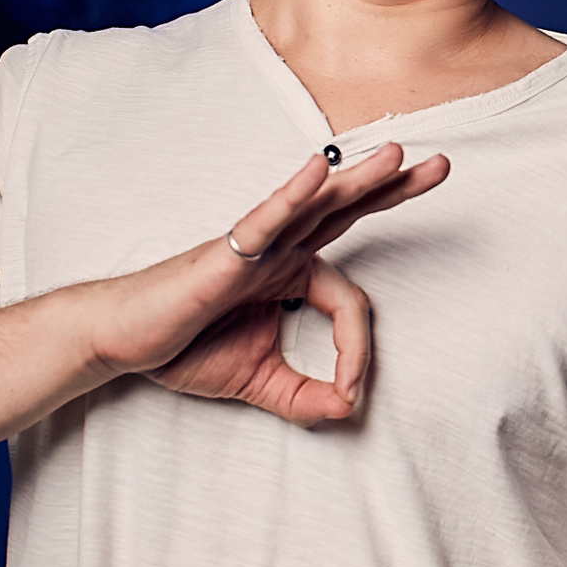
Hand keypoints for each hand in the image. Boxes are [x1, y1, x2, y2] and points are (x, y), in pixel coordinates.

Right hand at [90, 144, 449, 425]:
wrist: (124, 344)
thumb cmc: (183, 348)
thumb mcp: (260, 383)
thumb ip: (305, 397)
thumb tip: (347, 411)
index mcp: (291, 276)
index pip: (350, 301)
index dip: (357, 349)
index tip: (348, 391)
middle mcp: (280, 252)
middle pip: (348, 213)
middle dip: (395, 191)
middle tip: (442, 167)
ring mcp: (256, 246)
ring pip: (317, 206)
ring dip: (360, 180)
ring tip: (398, 155)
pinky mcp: (228, 251)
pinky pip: (267, 218)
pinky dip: (294, 194)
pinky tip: (319, 169)